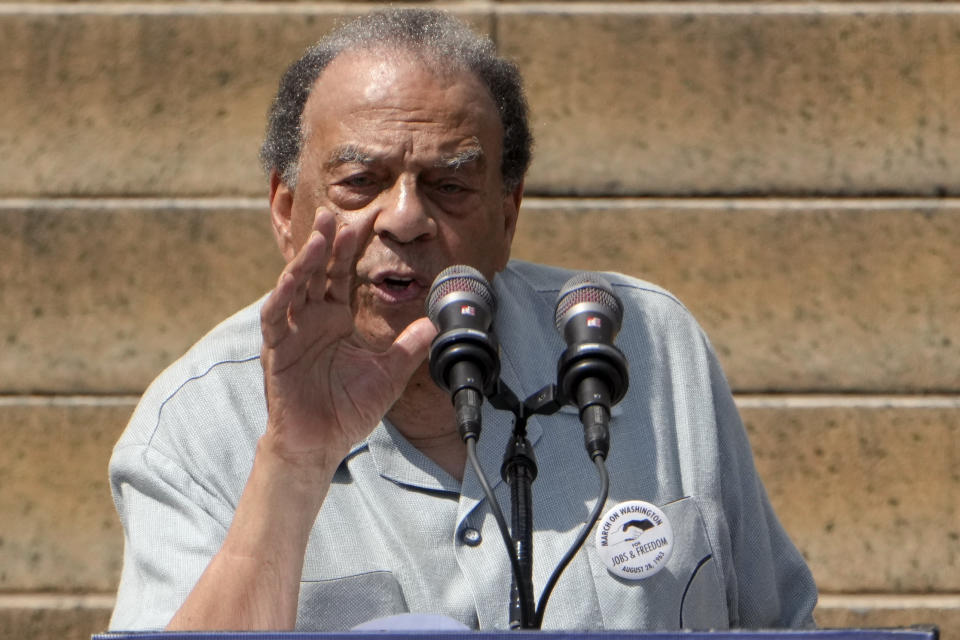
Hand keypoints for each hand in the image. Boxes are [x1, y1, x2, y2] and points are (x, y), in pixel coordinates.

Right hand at [259, 208, 436, 471]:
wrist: (321, 443)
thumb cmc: (349, 409)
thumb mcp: (389, 373)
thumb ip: (410, 346)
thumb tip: (437, 323)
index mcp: (336, 318)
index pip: (343, 274)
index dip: (352, 249)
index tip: (367, 221)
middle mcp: (312, 318)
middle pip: (318, 272)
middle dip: (327, 243)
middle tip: (337, 214)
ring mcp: (292, 332)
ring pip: (295, 287)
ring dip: (304, 262)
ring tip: (319, 238)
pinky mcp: (277, 350)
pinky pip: (275, 318)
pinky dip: (281, 298)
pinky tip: (291, 280)